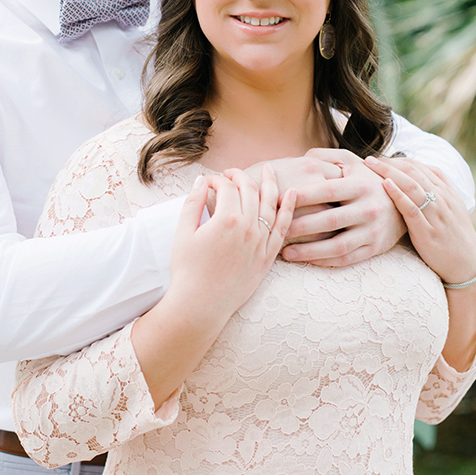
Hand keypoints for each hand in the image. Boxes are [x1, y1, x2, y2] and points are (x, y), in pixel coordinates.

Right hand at [132, 165, 296, 408]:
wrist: (201, 304)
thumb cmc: (187, 270)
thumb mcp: (183, 233)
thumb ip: (192, 203)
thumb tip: (201, 181)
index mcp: (226, 220)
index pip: (227, 188)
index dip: (218, 179)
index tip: (209, 181)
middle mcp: (248, 228)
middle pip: (250, 191)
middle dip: (240, 177)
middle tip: (231, 173)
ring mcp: (261, 242)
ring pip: (272, 204)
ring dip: (270, 183)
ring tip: (269, 169)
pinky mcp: (268, 256)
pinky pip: (284, 228)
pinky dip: (289, 209)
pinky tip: (292, 195)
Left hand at [280, 149, 405, 266]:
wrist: (404, 203)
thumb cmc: (367, 180)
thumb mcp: (352, 163)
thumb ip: (327, 157)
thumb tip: (301, 156)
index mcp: (360, 186)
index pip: (327, 191)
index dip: (302, 196)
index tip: (278, 201)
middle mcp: (369, 208)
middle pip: (329, 220)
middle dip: (299, 227)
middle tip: (275, 229)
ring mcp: (373, 231)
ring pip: (337, 245)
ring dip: (309, 251)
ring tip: (285, 252)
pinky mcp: (374, 248)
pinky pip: (347, 258)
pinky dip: (325, 261)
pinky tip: (306, 259)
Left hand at [363, 156, 475, 284]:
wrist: (467, 264)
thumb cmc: (452, 236)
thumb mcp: (450, 208)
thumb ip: (435, 192)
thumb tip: (414, 178)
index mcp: (446, 191)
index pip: (419, 167)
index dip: (397, 160)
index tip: (379, 159)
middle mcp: (441, 198)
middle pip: (413, 172)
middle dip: (389, 163)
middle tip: (369, 159)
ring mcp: (435, 214)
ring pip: (412, 185)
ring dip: (389, 172)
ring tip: (371, 165)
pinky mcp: (428, 231)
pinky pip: (412, 209)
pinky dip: (399, 195)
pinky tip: (385, 185)